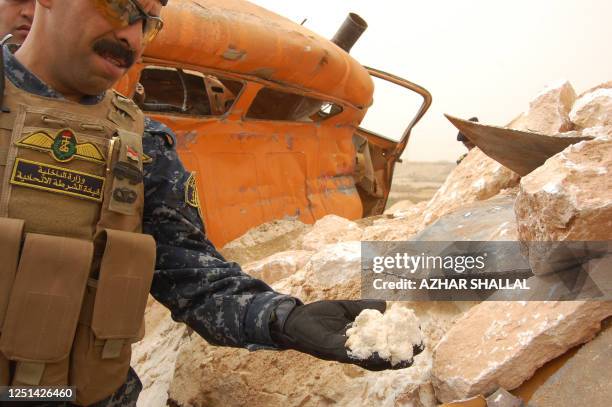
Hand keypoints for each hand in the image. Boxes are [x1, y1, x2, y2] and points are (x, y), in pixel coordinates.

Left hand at [270, 300, 423, 370]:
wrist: (294, 319)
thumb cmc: (319, 315)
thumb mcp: (346, 308)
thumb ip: (365, 307)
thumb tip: (386, 306)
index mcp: (358, 341)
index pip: (383, 346)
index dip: (400, 343)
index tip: (418, 337)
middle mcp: (352, 351)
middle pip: (380, 357)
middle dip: (400, 355)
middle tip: (418, 349)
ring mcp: (342, 352)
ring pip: (368, 360)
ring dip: (387, 359)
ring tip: (405, 357)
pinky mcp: (330, 350)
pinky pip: (350, 354)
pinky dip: (365, 354)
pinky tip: (378, 351)